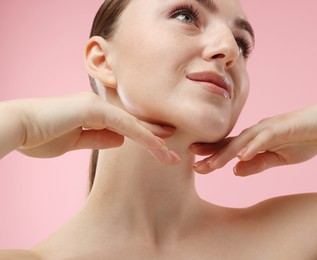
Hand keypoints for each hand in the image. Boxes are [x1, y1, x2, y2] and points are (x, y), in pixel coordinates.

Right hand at [7, 92, 179, 163]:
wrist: (17, 128)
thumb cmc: (40, 136)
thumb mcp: (74, 142)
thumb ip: (98, 139)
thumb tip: (121, 140)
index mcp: (93, 113)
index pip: (125, 126)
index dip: (144, 135)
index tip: (161, 146)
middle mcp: (99, 106)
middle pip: (134, 124)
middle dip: (155, 138)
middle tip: (173, 154)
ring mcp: (97, 105)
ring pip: (133, 124)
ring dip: (154, 141)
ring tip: (172, 156)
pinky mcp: (92, 108)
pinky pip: (124, 124)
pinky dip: (142, 135)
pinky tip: (158, 145)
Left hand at [191, 101, 316, 175]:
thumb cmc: (304, 139)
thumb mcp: (278, 158)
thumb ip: (258, 164)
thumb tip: (235, 171)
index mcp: (256, 139)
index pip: (230, 148)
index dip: (213, 156)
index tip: (196, 166)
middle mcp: (258, 131)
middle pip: (231, 144)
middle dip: (211, 155)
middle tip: (194, 166)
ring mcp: (269, 128)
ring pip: (243, 141)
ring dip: (227, 153)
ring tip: (211, 165)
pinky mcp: (283, 127)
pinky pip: (265, 138)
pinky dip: (253, 146)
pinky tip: (242, 155)